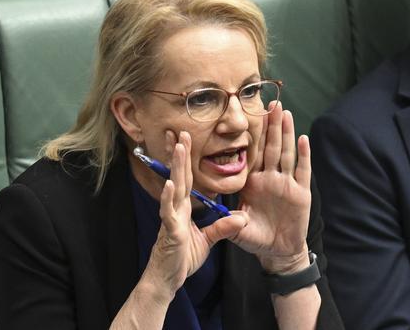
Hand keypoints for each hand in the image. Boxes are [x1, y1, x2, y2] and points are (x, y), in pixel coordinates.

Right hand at [141, 132, 247, 300]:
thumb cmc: (182, 257)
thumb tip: (241, 217)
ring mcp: (171, 217)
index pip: (187, 178)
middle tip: (180, 131)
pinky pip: (169, 211)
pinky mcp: (170, 230)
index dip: (185, 159)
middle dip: (179, 153)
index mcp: (184, 207)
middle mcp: (176, 208)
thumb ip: (222, 226)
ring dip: (176, 167)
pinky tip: (170, 184)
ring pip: (174, 187)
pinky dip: (169, 197)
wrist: (168, 278)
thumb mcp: (208, 240)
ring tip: (178, 147)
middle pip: (179, 175)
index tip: (185, 139)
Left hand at [230, 103, 312, 273]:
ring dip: (286, 133)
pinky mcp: (301, 193)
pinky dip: (303, 155)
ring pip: (286, 153)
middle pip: (271, 147)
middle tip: (271, 103)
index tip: (249, 117)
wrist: (277, 252)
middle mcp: (270, 178)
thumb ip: (228, 220)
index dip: (252, 136)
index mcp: (253, 182)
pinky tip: (303, 139)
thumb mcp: (238, 228)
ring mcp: (287, 184)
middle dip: (271, 126)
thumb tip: (215, 214)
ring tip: (285, 113)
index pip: (253, 154)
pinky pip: (302, 171)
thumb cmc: (256, 237)